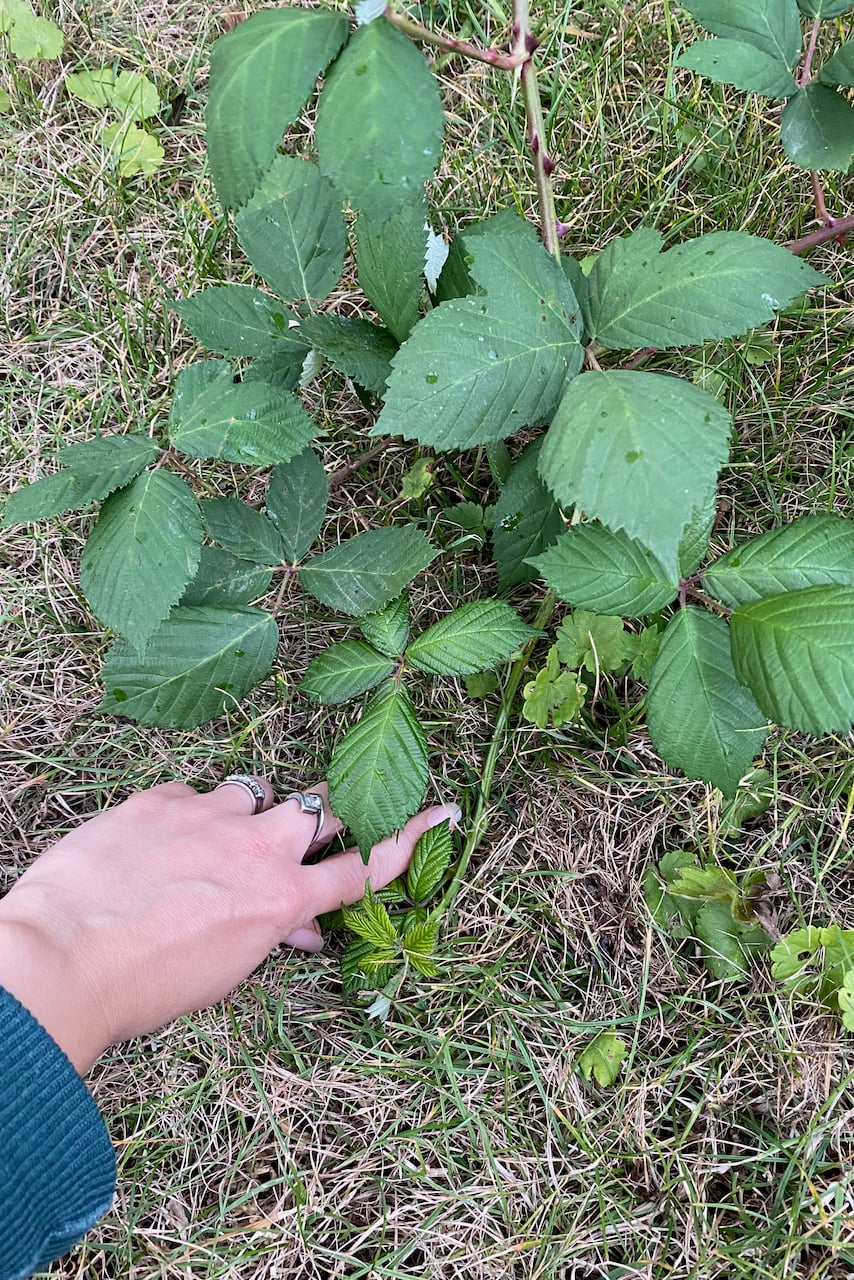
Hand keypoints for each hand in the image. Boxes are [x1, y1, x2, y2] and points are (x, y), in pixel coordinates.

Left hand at [0, 778, 459, 1073]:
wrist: (63, 959)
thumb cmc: (144, 986)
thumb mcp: (224, 974)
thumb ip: (270, 936)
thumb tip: (300, 928)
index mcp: (282, 899)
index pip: (365, 864)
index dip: (410, 836)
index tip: (439, 809)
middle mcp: (259, 848)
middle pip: (321, 808)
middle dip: (329, 811)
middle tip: (320, 818)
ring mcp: (211, 815)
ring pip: (258, 790)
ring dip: (250, 811)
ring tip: (217, 838)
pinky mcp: (163, 798)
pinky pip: (193, 792)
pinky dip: (188, 813)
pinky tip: (158, 843)